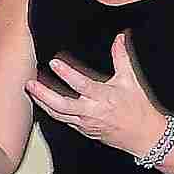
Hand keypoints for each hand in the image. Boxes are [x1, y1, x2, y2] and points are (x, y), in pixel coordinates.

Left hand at [24, 31, 168, 160]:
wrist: (143, 136)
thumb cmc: (138, 108)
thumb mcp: (130, 81)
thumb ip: (121, 57)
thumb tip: (120, 36)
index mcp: (104, 97)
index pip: (82, 85)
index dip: (67, 74)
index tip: (54, 62)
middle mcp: (92, 112)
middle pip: (62, 105)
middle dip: (43, 94)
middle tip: (29, 82)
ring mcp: (85, 123)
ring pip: (58, 114)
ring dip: (42, 102)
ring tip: (30, 89)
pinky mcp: (83, 130)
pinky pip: (62, 120)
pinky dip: (50, 110)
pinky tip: (41, 101)